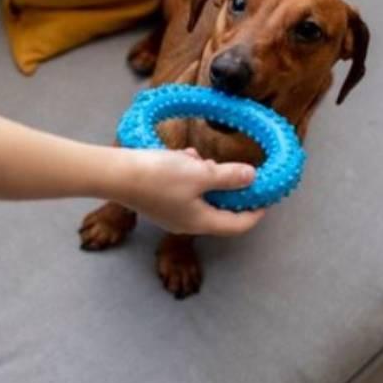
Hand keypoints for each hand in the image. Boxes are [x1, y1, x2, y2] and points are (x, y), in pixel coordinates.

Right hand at [109, 147, 264, 235]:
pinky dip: (186, 174)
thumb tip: (252, 178)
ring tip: (195, 157)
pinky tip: (179, 157)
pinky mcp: (156, 200)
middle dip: (225, 186)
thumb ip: (228, 177)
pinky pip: (181, 188)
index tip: (266, 198)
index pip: (238, 225)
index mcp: (201, 221)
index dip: (255, 212)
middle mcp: (186, 222)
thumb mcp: (201, 173)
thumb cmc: (159, 177)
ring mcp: (169, 212)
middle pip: (218, 209)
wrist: (115, 175)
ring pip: (199, 194)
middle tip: (229, 169)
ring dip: (203, 175)